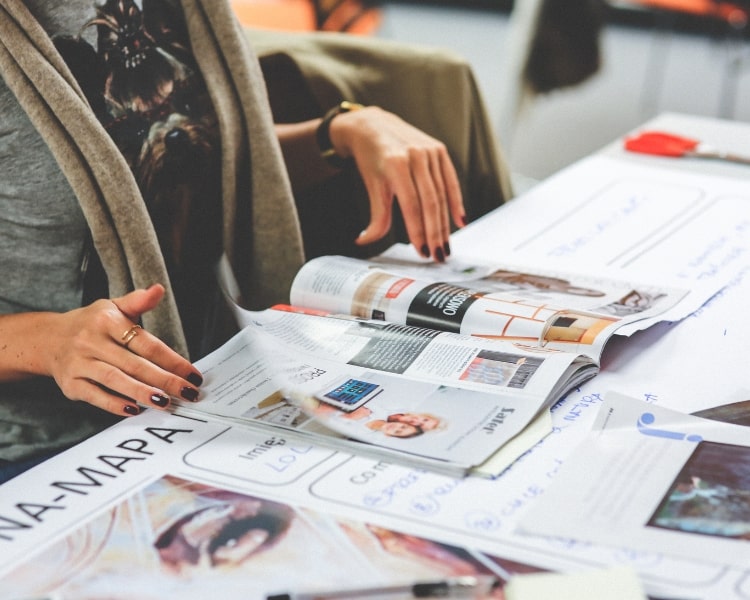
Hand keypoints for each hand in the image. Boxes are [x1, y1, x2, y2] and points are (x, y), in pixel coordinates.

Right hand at [42, 284, 202, 415]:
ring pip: (115, 380)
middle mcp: (91, 341)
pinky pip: (94, 396)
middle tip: (187, 392)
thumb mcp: (113, 307)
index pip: (146, 343)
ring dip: (142, 393)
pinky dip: (114, 404)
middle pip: (134, 364)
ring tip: (165, 403)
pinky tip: (134, 409)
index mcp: (107, 321)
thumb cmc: (91, 324)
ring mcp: (79, 363)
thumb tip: (158, 290)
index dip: (172, 360)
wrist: (48, 339)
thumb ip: (138, 301)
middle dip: (164, 380)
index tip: (192, 374)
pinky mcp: (70, 384)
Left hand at [329, 106, 465, 261]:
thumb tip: (364, 241)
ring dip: (445, 224)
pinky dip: (456, 202)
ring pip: (441, 194)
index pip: (411, 205)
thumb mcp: (372, 185)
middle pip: (430, 202)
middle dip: (435, 232)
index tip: (422, 252)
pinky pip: (451, 181)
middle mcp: (416, 156)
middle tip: (438, 255)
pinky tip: (459, 221)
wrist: (374, 126)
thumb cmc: (371, 158)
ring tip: (445, 245)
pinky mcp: (440, 150)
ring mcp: (430, 152)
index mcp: (396, 164)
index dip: (418, 231)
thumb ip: (375, 216)